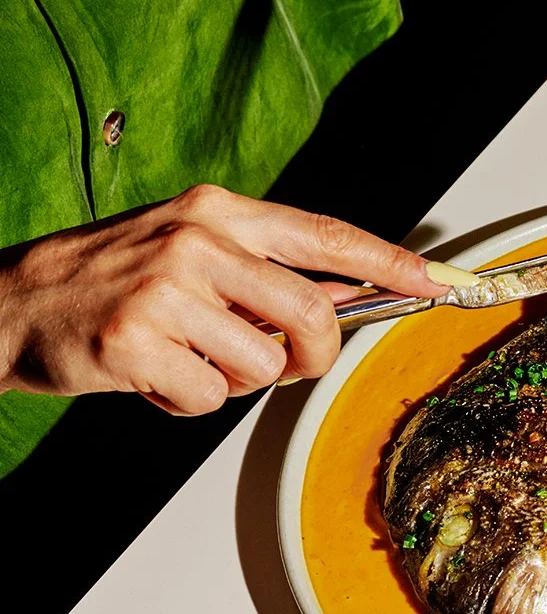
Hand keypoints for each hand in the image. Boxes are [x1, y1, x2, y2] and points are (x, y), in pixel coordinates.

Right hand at [0, 184, 457, 414]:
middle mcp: (197, 241)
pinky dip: (189, 402)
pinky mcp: (136, 341)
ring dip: (236, 380)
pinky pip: (210, 397)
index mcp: (218, 212)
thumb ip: (266, 270)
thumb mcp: (189, 250)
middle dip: (311, 354)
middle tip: (277, 361)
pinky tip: (153, 374)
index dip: (390, 264)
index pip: (327, 236)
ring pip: (264, 366)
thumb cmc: (111, 279)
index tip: (437, 284)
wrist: (9, 304)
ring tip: (188, 356)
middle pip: (313, 315)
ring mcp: (165, 290)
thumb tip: (350, 296)